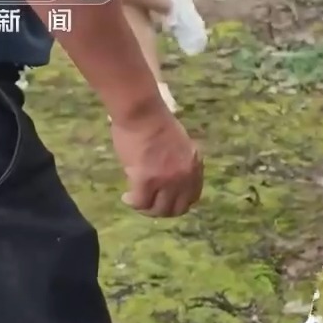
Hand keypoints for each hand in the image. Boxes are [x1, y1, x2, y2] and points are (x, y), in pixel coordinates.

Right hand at [110, 101, 203, 216]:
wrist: (142, 112)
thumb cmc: (156, 122)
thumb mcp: (180, 145)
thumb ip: (179, 163)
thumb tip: (168, 180)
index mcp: (195, 166)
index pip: (192, 197)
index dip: (178, 203)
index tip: (165, 201)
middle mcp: (185, 176)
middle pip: (176, 208)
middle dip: (161, 210)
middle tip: (148, 205)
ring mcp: (167, 180)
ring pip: (158, 209)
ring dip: (146, 208)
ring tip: (135, 201)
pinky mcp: (147, 180)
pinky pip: (141, 202)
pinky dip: (133, 202)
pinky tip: (126, 197)